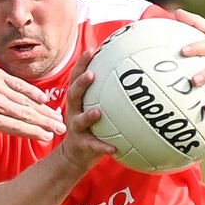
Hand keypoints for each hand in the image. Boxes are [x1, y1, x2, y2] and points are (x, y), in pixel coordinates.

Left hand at [0, 61, 65, 160]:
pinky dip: (32, 92)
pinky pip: (19, 85)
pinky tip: (44, 100)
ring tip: (57, 117)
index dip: (34, 132)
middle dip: (45, 122)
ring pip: (26, 101)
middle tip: (63, 128)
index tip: (48, 137)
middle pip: (26, 114)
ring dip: (43, 109)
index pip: (16, 127)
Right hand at [60, 51, 116, 170]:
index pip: (76, 78)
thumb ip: (107, 92)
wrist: (75, 153)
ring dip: (88, 116)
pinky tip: (114, 148)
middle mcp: (73, 111)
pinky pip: (93, 146)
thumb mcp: (95, 106)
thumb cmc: (90, 126)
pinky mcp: (82, 145)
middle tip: (91, 75)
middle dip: (80, 84)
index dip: (81, 64)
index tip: (91, 50)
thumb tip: (131, 76)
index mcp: (77, 100)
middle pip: (73, 95)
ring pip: (79, 120)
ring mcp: (76, 128)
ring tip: (98, 112)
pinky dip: (103, 147)